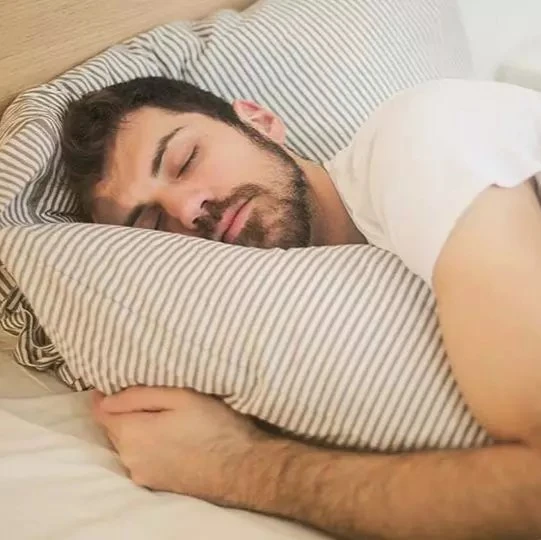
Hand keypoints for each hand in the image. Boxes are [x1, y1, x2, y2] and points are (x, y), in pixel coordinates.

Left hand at [92, 386, 265, 502]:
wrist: (240, 468)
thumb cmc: (213, 425)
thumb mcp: (180, 397)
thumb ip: (138, 396)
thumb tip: (106, 398)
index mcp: (132, 433)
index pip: (101, 413)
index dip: (102, 397)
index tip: (110, 384)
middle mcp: (130, 458)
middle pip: (113, 430)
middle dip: (121, 412)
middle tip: (144, 395)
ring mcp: (142, 474)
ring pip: (126, 445)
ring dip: (134, 429)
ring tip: (159, 415)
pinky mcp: (156, 484)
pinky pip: (140, 458)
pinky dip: (145, 445)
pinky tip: (167, 436)